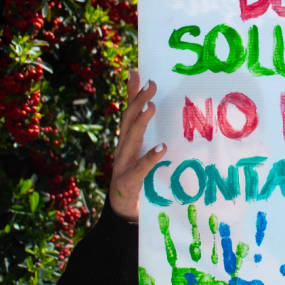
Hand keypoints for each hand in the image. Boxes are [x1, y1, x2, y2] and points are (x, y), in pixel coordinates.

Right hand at [109, 72, 166, 220]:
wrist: (124, 214)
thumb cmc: (138, 179)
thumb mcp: (143, 154)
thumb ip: (148, 135)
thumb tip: (157, 112)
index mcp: (127, 141)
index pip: (128, 111)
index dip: (131, 91)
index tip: (137, 70)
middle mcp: (122, 149)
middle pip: (127, 120)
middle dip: (138, 101)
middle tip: (152, 84)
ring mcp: (123, 165)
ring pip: (130, 139)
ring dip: (140, 122)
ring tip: (151, 107)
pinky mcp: (129, 182)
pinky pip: (140, 168)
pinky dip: (150, 157)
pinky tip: (162, 148)